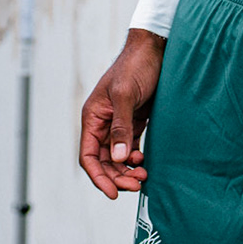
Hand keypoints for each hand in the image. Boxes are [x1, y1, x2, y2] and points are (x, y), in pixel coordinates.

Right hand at [79, 29, 162, 197]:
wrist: (154, 50)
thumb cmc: (136, 67)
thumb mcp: (126, 95)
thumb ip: (121, 127)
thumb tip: (118, 159)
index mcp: (93, 117)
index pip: (88, 155)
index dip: (99, 177)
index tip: (113, 193)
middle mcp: (102, 123)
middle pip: (103, 161)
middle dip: (117, 177)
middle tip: (137, 184)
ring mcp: (117, 124)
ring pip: (116, 158)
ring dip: (127, 171)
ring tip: (143, 175)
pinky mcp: (133, 123)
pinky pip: (129, 150)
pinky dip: (135, 160)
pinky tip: (144, 162)